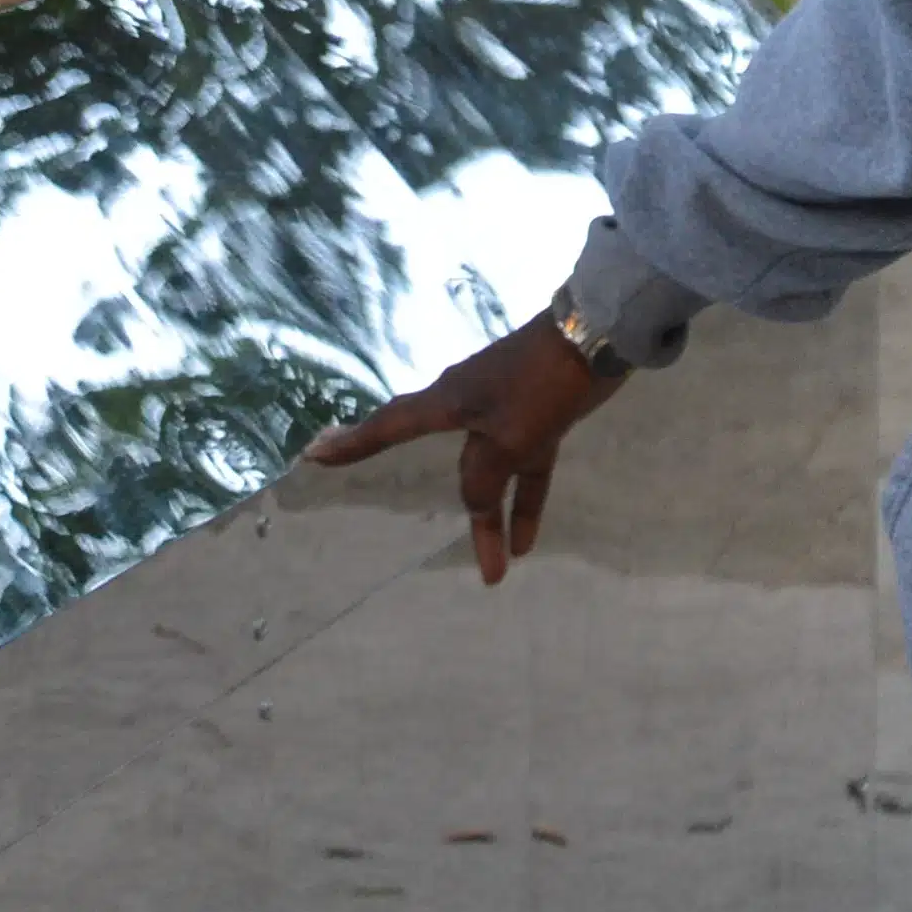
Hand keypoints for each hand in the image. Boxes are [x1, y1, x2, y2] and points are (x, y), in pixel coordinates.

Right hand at [304, 317, 624, 582]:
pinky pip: (524, 472)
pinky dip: (525, 503)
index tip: (315, 454)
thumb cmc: (540, 384)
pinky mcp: (537, 420)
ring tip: (493, 573)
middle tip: (425, 538)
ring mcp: (504, 414)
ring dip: (493, 523)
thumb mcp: (508, 438)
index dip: (354, 443)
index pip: (389, 427)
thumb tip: (473, 505)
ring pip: (492, 478)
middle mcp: (468, 408)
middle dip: (456, 511)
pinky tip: (527, 543)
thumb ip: (484, 476)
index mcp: (447, 402)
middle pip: (454, 468)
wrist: (596, 338)